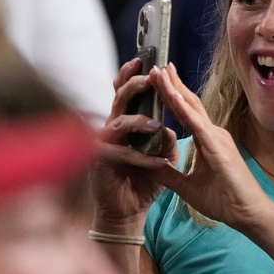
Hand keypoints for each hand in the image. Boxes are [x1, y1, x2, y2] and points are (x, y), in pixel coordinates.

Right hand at [90, 58, 178, 232]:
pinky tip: (159, 165)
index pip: (133, 93)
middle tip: (149, 75)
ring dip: (138, 121)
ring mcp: (105, 143)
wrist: (127, 212)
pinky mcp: (101, 163)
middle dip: (134, 84)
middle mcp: (114, 127)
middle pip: (120, 97)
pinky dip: (140, 159)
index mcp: (129, 122)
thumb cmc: (143, 182)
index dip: (139, 76)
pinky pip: (120, 154)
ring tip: (157, 125)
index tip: (151, 61)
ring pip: (118, 121)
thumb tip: (172, 128)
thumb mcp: (162, 159)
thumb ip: (167, 142)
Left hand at [149, 64, 273, 231]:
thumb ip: (168, 174)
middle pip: (189, 103)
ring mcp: (217, 138)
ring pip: (192, 109)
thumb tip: (147, 165)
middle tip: (156, 65)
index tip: (159, 76)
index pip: (186, 111)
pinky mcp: (219, 148)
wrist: (249, 215)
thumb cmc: (225, 200)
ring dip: (175, 90)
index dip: (172, 93)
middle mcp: (213, 133)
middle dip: (172, 84)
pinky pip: (198, 126)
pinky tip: (174, 98)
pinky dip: (185, 111)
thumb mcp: (187, 187)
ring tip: (160, 73)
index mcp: (207, 140)